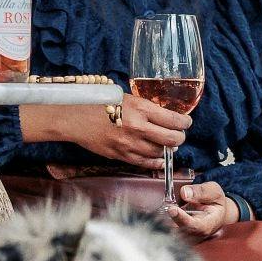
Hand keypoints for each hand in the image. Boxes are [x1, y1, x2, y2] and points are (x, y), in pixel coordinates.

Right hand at [24, 94, 189, 171]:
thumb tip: (164, 116)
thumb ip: (145, 107)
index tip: (186, 122)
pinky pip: (145, 163)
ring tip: (168, 145)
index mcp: (140, 109)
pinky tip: (159, 159)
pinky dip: (156, 162)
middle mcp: (137, 128)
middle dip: (180, 138)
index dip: (185, 122)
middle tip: (179, 135)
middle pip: (171, 139)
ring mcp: (129, 144)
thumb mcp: (126, 97)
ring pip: (160, 153)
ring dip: (167, 150)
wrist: (75, 117)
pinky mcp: (121, 155)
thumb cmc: (99, 102)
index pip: (174, 119)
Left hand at [165, 181, 238, 237]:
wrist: (216, 212)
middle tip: (162, 209)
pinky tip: (159, 215)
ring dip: (164, 223)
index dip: (182, 218)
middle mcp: (199, 234)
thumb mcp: (213, 191)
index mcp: (210, 224)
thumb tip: (184, 193)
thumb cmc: (215, 201)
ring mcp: (189, 238)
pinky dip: (162, 224)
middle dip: (169, 222)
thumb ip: (200, 191)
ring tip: (161, 211)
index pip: (195, 225)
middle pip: (180, 233)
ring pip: (172, 235)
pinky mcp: (180, 237)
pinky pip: (168, 233)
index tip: (172, 209)